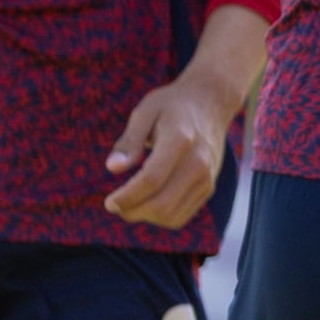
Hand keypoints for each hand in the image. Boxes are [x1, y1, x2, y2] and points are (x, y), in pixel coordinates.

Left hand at [105, 62, 249, 230]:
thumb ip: (129, 141)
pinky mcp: (209, 187)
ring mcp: (207, 177)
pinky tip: (147, 201)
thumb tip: (112, 168)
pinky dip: (160, 217)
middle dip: (131, 211)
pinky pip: (181, 215)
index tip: (108, 202)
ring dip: (145, 217)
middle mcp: (199, 162)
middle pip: (162, 204)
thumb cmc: (172, 106)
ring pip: (171, 216)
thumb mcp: (145, 112)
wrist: (211, 103)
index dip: (126, 197)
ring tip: (130, 204)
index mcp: (180, 140)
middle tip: (114, 204)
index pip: (151, 180)